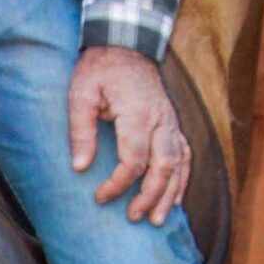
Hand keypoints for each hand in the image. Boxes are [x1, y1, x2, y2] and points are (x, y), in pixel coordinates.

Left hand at [67, 46, 189, 225]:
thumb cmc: (100, 69)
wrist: (125, 44)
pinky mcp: (172, 122)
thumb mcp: (81, 94)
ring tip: (157, 220)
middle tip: (134, 218)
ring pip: (180, 163)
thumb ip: (80, 131)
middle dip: (151, 196)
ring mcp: (170, 121)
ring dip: (170, 193)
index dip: (118, 184)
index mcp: (138, 113)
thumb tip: (79, 168)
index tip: (100, 196)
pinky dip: (181, 178)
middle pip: (164, 166)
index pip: (134, 160)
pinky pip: (184, 154)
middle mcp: (161, 119)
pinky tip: (173, 198)